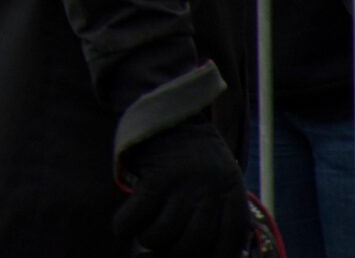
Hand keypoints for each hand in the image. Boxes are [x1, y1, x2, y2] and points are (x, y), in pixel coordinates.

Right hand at [111, 123, 250, 257]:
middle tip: (164, 247)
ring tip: (145, 236)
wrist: (168, 111)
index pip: (231, 238)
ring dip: (150, 241)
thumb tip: (202, 251)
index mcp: (230, 189)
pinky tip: (123, 226)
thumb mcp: (218, 175)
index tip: (200, 256)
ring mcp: (184, 181)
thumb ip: (217, 208)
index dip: (217, 255)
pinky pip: (139, 213)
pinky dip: (126, 225)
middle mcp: (211, 187)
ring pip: (165, 234)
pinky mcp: (156, 173)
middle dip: (175, 252)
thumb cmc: (191, 153)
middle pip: (194, 242)